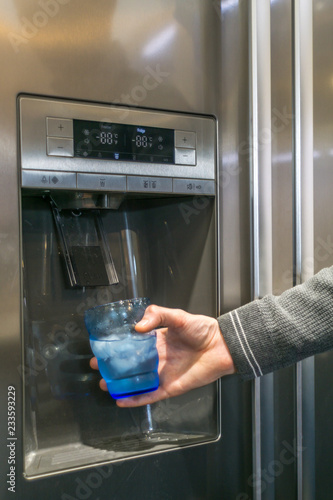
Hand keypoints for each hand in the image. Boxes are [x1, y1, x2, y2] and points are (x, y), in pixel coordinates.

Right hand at [89, 305, 234, 406]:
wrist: (221, 346)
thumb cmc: (202, 330)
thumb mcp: (178, 316)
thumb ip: (157, 315)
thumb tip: (137, 326)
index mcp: (157, 341)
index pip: (132, 344)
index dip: (117, 346)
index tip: (103, 346)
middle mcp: (157, 358)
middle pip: (130, 364)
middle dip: (114, 366)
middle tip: (99, 366)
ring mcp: (162, 374)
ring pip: (137, 381)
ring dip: (121, 384)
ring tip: (105, 384)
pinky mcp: (169, 387)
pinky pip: (150, 395)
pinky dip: (135, 399)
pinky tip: (122, 400)